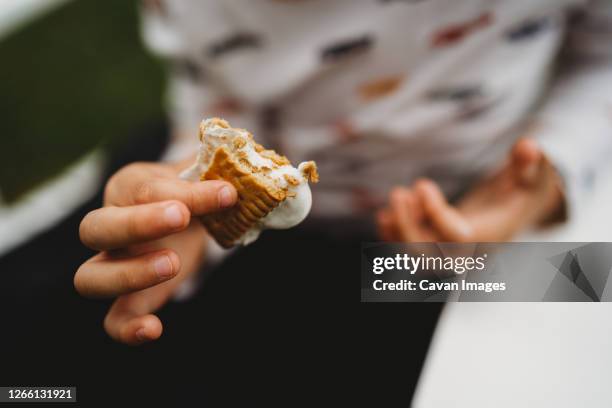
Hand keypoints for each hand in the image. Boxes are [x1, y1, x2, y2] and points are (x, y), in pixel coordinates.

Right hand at [75, 160, 236, 344]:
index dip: (185, 192)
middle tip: (181, 218)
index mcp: (128, 187)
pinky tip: (154, 329)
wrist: (185, 218)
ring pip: (90, 277)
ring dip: (130, 274)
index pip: (145, 188)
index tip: (226, 192)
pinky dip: (127, 329)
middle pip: (95, 227)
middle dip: (137, 223)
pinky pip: (112, 320)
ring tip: (174, 264)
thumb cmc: (191, 190)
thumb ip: (217, 170)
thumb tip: (248, 167)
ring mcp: (113, 265)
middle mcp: (110, 225)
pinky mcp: (130, 299)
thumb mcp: (201, 174)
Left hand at [377, 138, 564, 241]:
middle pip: (429, 254)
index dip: (435, 213)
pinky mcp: (434, 249)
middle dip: (408, 226)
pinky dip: (393, 237)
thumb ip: (529, 164)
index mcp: (488, 236)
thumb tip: (529, 144)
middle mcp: (465, 251)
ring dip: (398, 230)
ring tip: (397, 196)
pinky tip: (384, 216)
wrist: (512, 218)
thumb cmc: (521, 194)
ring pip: (414, 256)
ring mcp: (447, 254)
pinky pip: (407, 253)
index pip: (456, 236)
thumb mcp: (532, 178)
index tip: (421, 183)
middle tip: (399, 193)